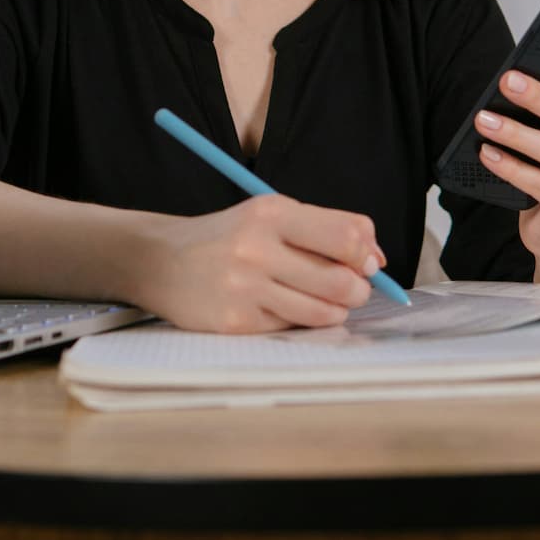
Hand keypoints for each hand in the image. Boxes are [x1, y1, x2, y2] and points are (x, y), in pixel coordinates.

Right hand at [139, 196, 386, 332]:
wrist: (162, 261)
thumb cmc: (229, 237)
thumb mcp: (270, 215)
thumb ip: (323, 229)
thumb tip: (376, 259)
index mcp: (271, 212)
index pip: (346, 235)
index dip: (367, 254)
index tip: (367, 261)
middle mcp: (256, 248)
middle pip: (342, 280)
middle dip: (359, 289)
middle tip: (353, 289)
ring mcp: (244, 288)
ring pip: (324, 311)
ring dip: (335, 309)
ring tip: (323, 300)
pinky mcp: (236, 322)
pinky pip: (293, 327)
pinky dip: (300, 320)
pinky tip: (283, 306)